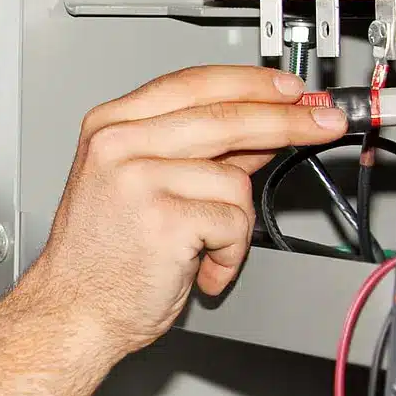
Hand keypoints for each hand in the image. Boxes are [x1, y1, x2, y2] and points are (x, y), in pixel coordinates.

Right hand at [24, 66, 346, 358]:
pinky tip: (203, 266)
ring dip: (238, 222)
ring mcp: (138, 179)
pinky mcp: (163, 218)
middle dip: (288, 119)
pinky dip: (230, 252)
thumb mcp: (139, 186)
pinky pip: (232, 221)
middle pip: (225, 115)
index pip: (194, 84)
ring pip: (234, 177)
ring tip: (211, 247)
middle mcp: (119, 144)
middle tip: (324, 121)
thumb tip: (258, 130)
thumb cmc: (101, 258)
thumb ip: (196, 154)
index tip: (292, 89)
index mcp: (111, 125)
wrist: (71, 312)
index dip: (251, 83)